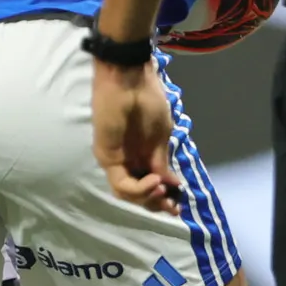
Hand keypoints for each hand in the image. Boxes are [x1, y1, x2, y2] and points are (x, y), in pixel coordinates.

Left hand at [93, 58, 181, 211]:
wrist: (130, 79)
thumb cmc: (147, 99)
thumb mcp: (161, 136)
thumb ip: (161, 162)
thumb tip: (172, 185)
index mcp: (142, 154)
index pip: (149, 184)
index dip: (164, 198)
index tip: (179, 206)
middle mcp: (127, 160)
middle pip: (137, 194)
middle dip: (156, 204)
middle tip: (172, 206)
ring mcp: (115, 159)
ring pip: (127, 194)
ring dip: (147, 198)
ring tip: (162, 190)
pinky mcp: (106, 156)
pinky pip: (121, 183)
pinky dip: (139, 188)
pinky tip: (154, 181)